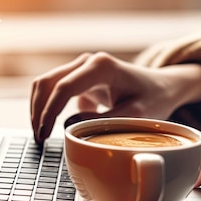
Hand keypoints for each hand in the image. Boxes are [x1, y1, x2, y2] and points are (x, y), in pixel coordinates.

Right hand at [30, 52, 200, 143]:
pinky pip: (55, 90)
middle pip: (48, 82)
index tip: (44, 133)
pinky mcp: (81, 78)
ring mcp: (83, 68)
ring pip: (47, 84)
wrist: (163, 87)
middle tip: (38, 138)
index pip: (64, 87)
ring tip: (40, 134)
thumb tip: (69, 127)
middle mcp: (89, 62)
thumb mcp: (136, 115)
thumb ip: (104, 122)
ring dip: (39, 108)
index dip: (49, 111)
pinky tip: (53, 127)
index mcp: (102, 66)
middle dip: (38, 111)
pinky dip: (49, 107)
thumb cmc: (153, 99)